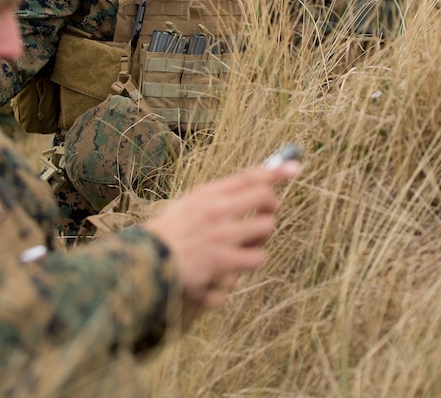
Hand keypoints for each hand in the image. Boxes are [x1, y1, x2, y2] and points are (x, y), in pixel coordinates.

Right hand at [142, 160, 300, 317]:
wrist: (145, 262)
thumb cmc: (170, 234)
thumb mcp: (190, 205)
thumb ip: (218, 197)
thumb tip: (251, 186)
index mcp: (208, 195)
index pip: (248, 176)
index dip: (275, 172)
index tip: (294, 169)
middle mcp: (217, 211)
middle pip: (265, 200)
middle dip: (272, 208)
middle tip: (266, 217)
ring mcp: (221, 237)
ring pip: (266, 230)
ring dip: (260, 240)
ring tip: (244, 248)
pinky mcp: (222, 263)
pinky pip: (255, 260)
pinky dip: (248, 265)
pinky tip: (229, 271)